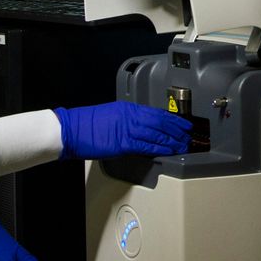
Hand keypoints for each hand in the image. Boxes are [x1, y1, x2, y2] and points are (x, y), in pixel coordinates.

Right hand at [53, 100, 191, 159]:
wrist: (71, 129)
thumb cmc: (88, 124)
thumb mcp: (113, 115)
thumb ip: (129, 121)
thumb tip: (144, 130)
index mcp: (129, 108)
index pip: (158, 113)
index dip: (174, 120)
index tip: (184, 125)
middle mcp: (131, 116)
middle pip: (161, 123)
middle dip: (177, 130)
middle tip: (189, 136)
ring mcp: (127, 129)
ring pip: (157, 135)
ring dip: (172, 141)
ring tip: (183, 146)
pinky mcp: (123, 143)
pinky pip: (146, 146)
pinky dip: (160, 149)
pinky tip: (169, 152)